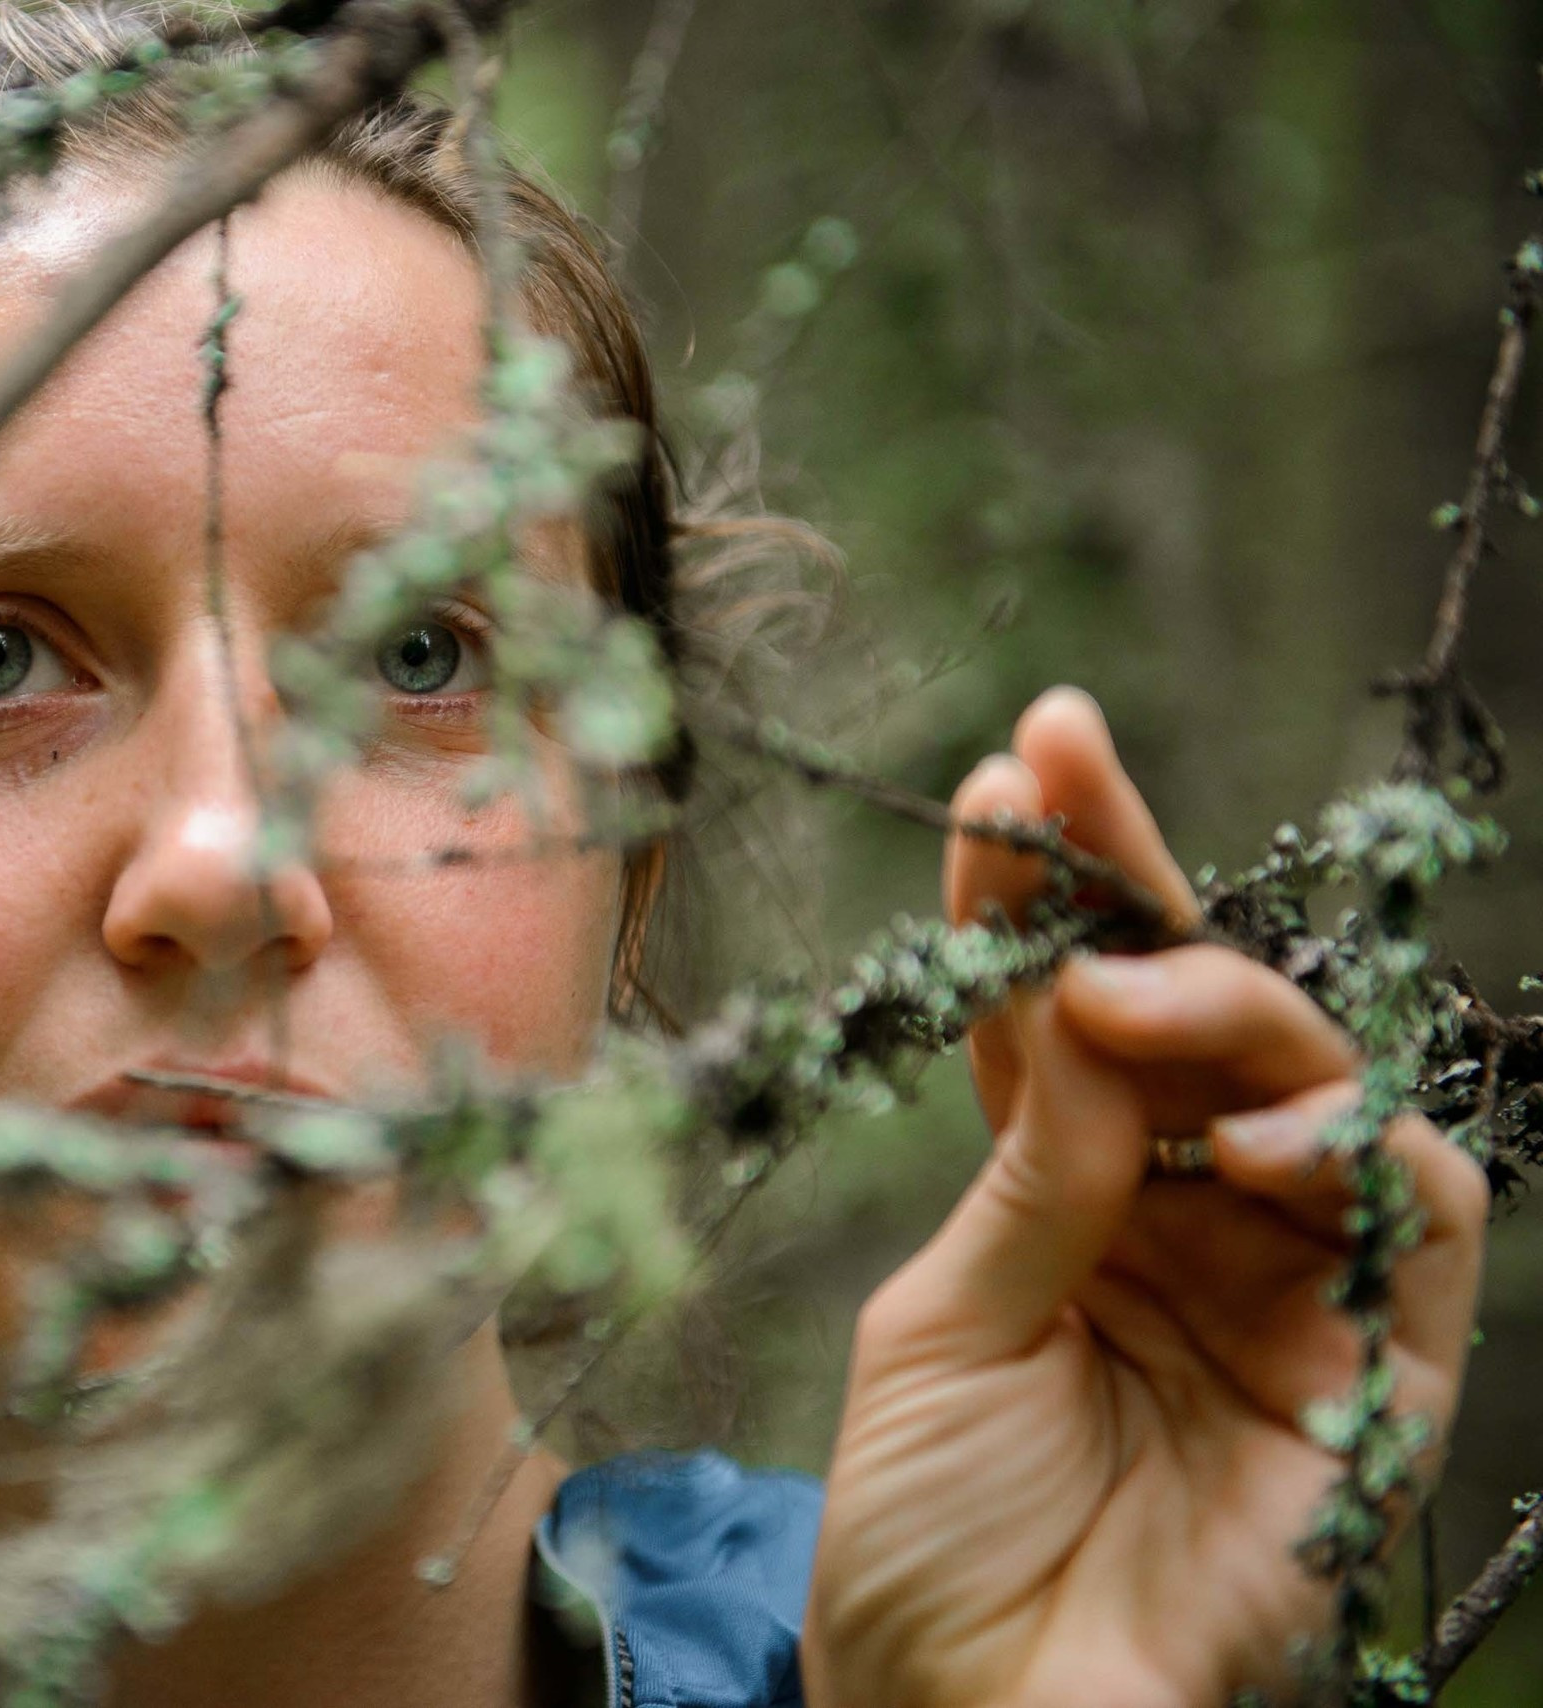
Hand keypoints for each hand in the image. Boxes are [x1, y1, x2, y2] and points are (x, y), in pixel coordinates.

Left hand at [799, 688, 1489, 1706]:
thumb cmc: (924, 1535)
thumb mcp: (941, 1329)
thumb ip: (1033, 1177)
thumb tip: (1089, 1002)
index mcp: (1058, 1189)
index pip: (1065, 1007)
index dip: (1053, 881)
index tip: (1022, 755)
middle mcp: (1179, 1216)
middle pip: (1198, 1017)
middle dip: (1144, 891)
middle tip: (1067, 810)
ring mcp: (1281, 1286)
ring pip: (1320, 1088)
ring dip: (1238, 1011)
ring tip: (1130, 995)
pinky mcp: (1373, 1375)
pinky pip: (1412, 1230)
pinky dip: (1358, 1152)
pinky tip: (1265, 1137)